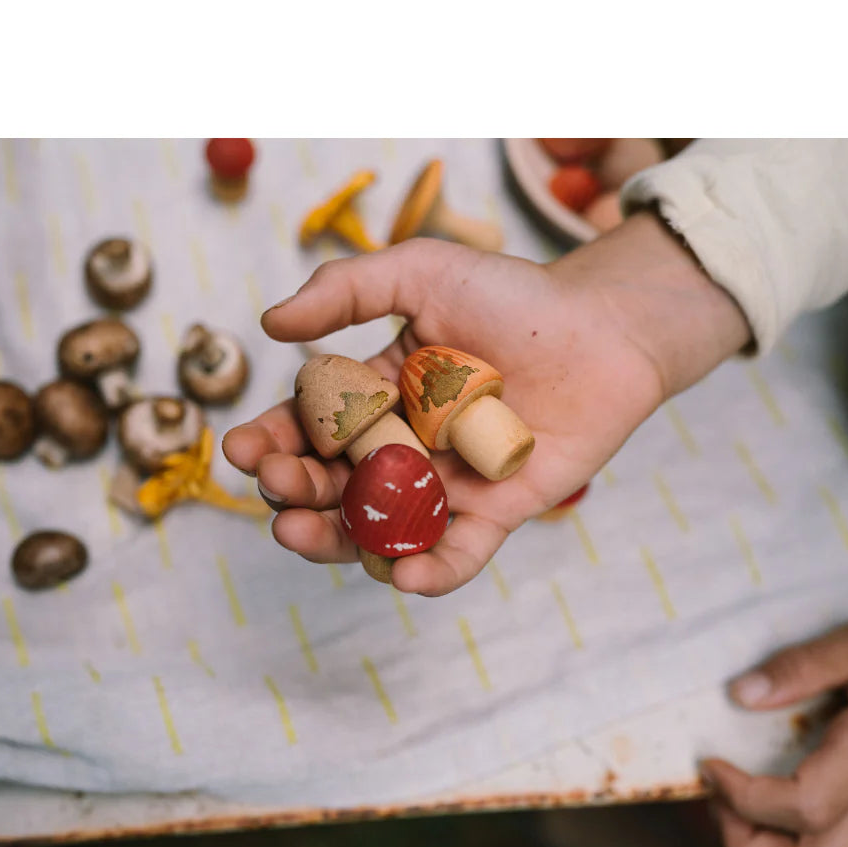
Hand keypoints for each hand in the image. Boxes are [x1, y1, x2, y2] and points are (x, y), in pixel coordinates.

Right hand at [223, 214, 749, 594]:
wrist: (606, 327)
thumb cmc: (516, 296)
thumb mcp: (423, 272)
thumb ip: (346, 289)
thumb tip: (270, 323)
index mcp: (375, 398)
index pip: (309, 427)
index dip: (271, 441)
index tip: (242, 449)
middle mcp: (402, 448)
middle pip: (333, 485)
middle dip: (293, 490)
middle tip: (276, 485)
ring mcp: (447, 485)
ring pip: (379, 528)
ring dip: (335, 540)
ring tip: (301, 532)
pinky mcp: (498, 513)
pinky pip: (458, 553)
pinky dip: (430, 571)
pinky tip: (400, 574)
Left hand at [704, 619, 847, 846]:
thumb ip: (808, 665)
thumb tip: (742, 693)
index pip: (803, 808)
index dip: (742, 798)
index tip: (711, 763)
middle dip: (745, 841)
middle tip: (720, 790)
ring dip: (767, 840)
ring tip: (740, 789)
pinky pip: (839, 838)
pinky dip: (792, 827)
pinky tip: (779, 780)